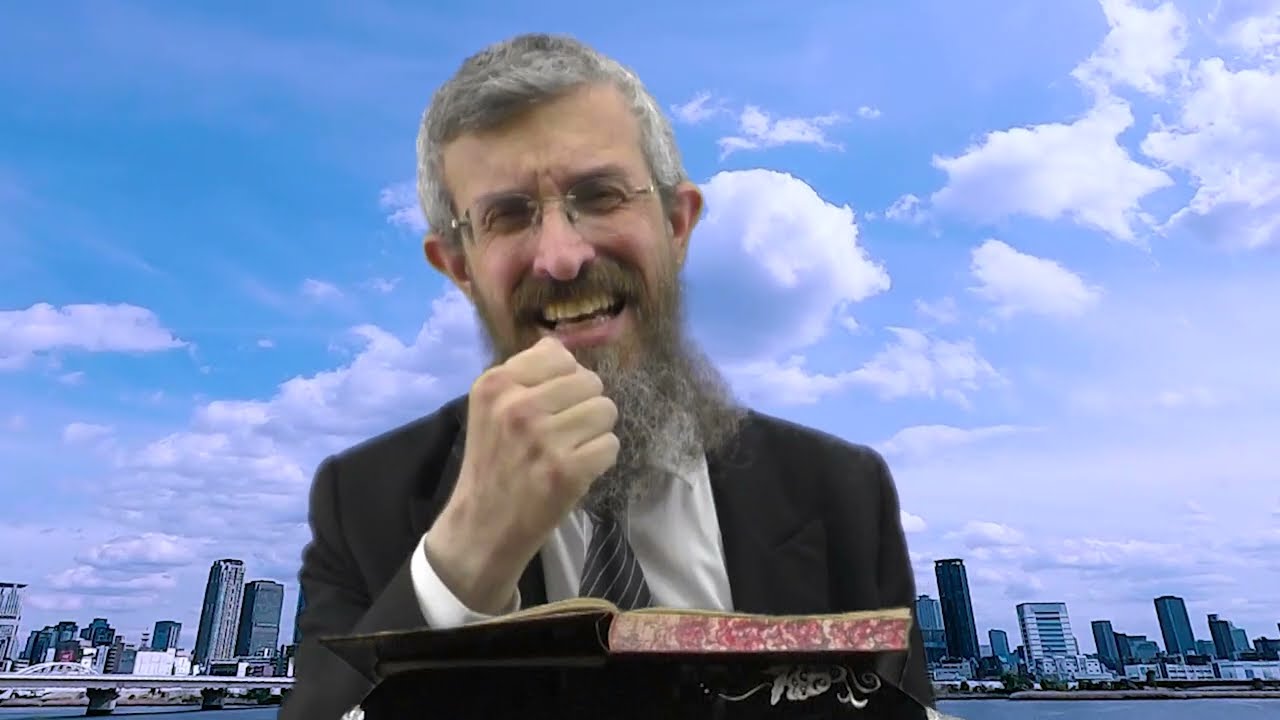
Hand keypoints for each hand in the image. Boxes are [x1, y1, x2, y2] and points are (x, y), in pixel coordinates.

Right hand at [424, 337, 618, 613]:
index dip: (565, 380)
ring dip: (596, 432)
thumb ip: (525, 374)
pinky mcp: (566, 470)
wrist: (481, 527)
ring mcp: (543, 439)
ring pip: (606, 410)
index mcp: (495, 384)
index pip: (559, 355)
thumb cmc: (493, 464)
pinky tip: (577, 470)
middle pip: (590, 382)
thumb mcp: (491, 409)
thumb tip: (562, 347)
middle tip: (564, 433)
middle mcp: (517, 406)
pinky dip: (600, 459)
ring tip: (571, 450)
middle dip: (584, 406)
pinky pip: (611, 445)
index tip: (551, 405)